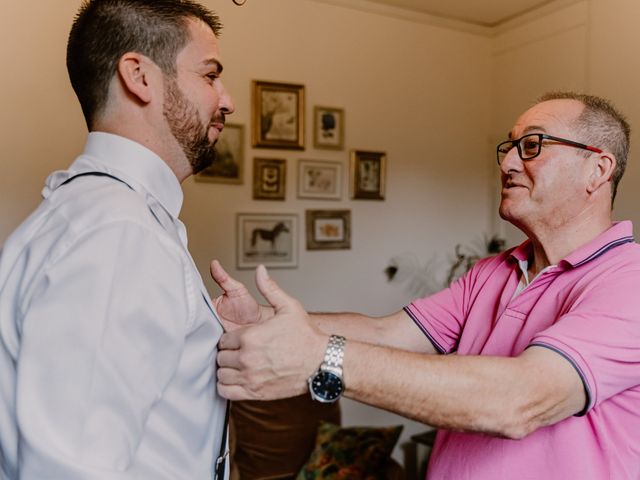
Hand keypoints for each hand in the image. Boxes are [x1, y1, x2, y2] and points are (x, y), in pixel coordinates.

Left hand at [216, 265, 326, 400]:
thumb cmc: (306, 336)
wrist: (322, 363)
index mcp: (250, 336)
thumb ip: (269, 288)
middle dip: (228, 354)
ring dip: (228, 370)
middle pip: (220, 357)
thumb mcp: (289, 307)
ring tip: (240, 365)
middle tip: (241, 352)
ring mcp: (250, 377)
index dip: (231, 339)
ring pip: (221, 374)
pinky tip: (238, 380)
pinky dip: (227, 386)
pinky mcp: (255, 393)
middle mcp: (246, 358)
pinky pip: (226, 392)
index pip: (222, 340)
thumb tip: (260, 270)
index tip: (241, 340)